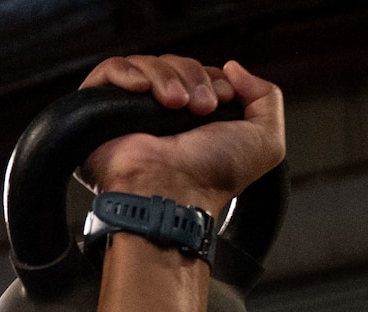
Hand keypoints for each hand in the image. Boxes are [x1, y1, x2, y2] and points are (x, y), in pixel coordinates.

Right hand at [78, 54, 284, 211]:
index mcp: (194, 119)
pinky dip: (129, 73)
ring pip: (146, 63)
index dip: (212, 78)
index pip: (198, 73)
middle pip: (174, 63)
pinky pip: (110, 70)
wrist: (173, 193)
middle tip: (201, 107)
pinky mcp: (101, 111)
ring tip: (176, 105)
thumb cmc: (213, 177)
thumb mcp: (265, 141)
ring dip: (167, 76)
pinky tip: (143, 91)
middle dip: (193, 76)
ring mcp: (130, 112)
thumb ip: (267, 98)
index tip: (221, 100)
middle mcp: (162, 114)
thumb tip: (233, 68)